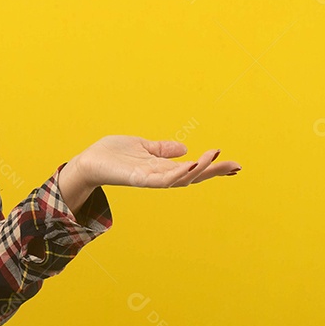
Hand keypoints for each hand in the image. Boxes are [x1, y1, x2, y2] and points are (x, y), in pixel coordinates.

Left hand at [64, 135, 241, 192]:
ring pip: (181, 179)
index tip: (234, 165)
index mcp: (162, 168)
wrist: (88, 162)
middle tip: (236, 166)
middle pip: (193, 176)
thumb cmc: (112, 155)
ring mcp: (150, 179)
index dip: (212, 167)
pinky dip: (178, 173)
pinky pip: (163, 179)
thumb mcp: (142, 146)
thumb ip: (162, 149)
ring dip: (200, 170)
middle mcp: (159, 176)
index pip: (193, 169)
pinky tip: (192, 165)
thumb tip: (184, 148)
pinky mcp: (139, 179)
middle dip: (214, 172)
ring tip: (216, 159)